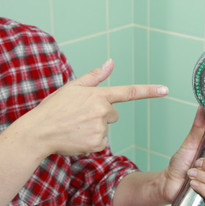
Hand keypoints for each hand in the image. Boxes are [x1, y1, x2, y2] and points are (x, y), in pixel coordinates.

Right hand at [22, 59, 167, 156]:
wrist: (38, 132)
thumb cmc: (54, 108)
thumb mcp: (73, 87)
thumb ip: (95, 76)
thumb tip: (111, 62)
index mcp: (98, 95)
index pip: (129, 92)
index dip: (149, 91)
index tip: (166, 90)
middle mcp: (102, 111)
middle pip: (114, 114)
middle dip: (101, 115)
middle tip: (80, 116)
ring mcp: (101, 128)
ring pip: (106, 128)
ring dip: (94, 128)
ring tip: (75, 127)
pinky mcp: (97, 144)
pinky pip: (101, 143)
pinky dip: (91, 142)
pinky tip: (77, 138)